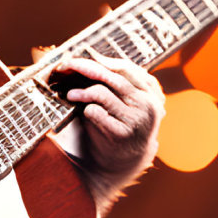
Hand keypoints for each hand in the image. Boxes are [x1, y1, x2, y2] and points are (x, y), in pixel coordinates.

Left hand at [56, 55, 164, 192]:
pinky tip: (83, 112)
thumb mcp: (125, 101)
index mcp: (151, 92)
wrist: (123, 162)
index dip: (101, 60)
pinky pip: (96, 112)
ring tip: (70, 94)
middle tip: (66, 66)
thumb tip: (90, 55)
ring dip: (81, 91)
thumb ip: (115, 81)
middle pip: (112, 76)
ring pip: (102, 93)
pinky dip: (86, 109)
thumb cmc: (120, 123)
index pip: (126, 67)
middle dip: (85, 68)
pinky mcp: (122, 134)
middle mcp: (148, 104)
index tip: (81, 56)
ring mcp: (137, 120)